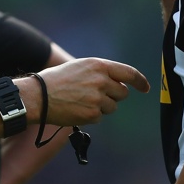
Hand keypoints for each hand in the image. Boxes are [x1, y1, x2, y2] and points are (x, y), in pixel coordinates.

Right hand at [33, 58, 149, 125]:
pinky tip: (76, 109)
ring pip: (112, 107)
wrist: (38, 96)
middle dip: (113, 96)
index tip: (145, 88)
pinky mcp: (92, 114)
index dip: (140, 81)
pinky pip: (99, 117)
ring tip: (81, 101)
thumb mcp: (80, 67)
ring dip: (101, 107)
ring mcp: (97, 98)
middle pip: (122, 93)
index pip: (129, 72)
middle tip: (96, 95)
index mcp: (99, 65)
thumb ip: (100, 72)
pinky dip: (90, 116)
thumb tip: (119, 85)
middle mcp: (101, 80)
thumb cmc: (57, 80)